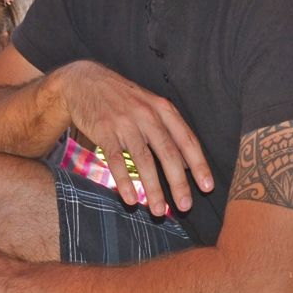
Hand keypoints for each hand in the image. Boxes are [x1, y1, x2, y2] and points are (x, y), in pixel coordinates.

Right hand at [50, 62, 213, 217]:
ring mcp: (125, 123)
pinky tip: (130, 199)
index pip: (187, 140)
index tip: (207, 187)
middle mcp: (147, 115)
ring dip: (152, 188)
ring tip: (158, 211)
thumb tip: (189, 164)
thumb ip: (170, 132)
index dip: (199, 165)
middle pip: (168, 152)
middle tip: (185, 206)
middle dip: (178, 182)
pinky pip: (117, 160)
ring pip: (143, 160)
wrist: (85, 81)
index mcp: (163, 109)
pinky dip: (124, 181)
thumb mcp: (150, 106)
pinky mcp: (104, 131)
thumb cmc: (122, 99)